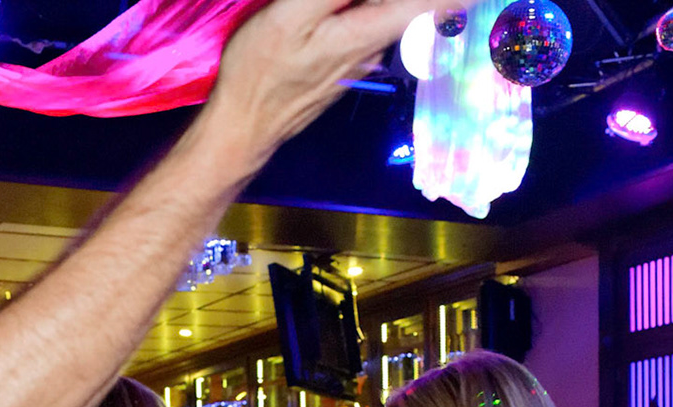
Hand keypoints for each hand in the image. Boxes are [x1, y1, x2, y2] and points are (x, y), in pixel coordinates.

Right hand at [207, 0, 434, 163]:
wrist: (242, 128)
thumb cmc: (260, 70)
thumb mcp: (291, 16)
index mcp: (365, 34)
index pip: (425, 6)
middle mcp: (371, 51)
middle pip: (411, 11)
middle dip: (430, 2)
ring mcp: (357, 64)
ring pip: (388, 20)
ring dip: (395, 4)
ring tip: (378, 7)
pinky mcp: (340, 71)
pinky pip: (367, 32)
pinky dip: (370, 12)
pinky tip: (348, 7)